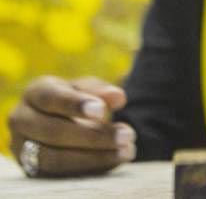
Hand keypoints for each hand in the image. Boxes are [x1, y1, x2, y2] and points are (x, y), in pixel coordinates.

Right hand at [8, 76, 135, 176]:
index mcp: (34, 92)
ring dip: (94, 157)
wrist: (55, 119)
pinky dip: (90, 167)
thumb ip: (100, 90)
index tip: (102, 111)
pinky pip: (60, 174)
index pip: (51, 98)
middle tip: (127, 135)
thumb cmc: (73, 98)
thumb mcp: (85, 88)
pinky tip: (115, 160)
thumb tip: (118, 98)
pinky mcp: (31, 169)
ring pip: (55, 158)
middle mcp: (22, 120)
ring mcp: (22, 148)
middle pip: (54, 131)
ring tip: (126, 151)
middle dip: (93, 136)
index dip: (75, 105)